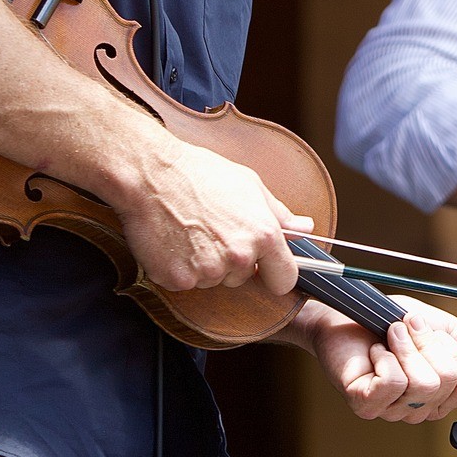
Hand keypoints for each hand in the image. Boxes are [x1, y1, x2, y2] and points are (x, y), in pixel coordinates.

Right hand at [115, 139, 312, 293]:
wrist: (150, 174)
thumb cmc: (200, 174)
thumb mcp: (250, 185)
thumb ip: (280, 214)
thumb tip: (305, 228)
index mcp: (263, 235)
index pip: (285, 278)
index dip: (276, 274)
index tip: (267, 270)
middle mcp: (239, 257)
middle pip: (243, 277)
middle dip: (231, 260)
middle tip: (212, 229)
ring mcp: (207, 271)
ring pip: (213, 280)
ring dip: (204, 264)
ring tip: (190, 231)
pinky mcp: (177, 279)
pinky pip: (185, 283)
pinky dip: (178, 268)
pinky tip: (173, 242)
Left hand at [299, 297, 456, 423]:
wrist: (349, 314)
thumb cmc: (390, 322)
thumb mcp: (440, 326)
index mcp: (440, 394)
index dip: (456, 354)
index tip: (433, 333)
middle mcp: (419, 408)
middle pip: (446, 381)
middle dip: (428, 344)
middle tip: (408, 329)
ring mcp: (392, 410)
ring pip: (422, 383)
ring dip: (406, 347)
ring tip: (391, 335)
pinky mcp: (367, 405)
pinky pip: (393, 383)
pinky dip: (386, 356)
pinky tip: (376, 352)